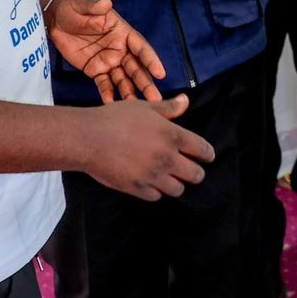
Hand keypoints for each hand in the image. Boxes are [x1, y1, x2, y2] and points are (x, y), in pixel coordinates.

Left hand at [47, 0, 165, 102]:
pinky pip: (103, 84)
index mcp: (122, 32)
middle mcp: (119, 48)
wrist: (54, 19)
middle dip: (145, 83)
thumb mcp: (83, 3)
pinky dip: (108, 93)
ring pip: (123, 79)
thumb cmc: (73, 7)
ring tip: (137, 107)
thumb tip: (107, 3)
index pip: (141, 47)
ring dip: (130, 93)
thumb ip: (95, 6)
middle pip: (136, 68)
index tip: (160, 73)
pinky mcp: (94, 69)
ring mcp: (108, 60)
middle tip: (155, 99)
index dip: (151, 60)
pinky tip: (111, 104)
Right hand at [76, 94, 211, 199]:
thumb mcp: (144, 108)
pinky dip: (157, 191)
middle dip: (196, 172)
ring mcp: (153, 176)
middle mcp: (167, 158)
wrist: (88, 139)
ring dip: (176, 184)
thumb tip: (186, 100)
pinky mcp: (137, 189)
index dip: (208, 154)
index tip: (207, 156)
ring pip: (178, 189)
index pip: (202, 150)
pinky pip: (156, 196)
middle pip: (196, 175)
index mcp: (173, 136)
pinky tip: (152, 183)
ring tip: (171, 178)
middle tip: (191, 170)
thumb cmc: (115, 118)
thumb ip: (168, 108)